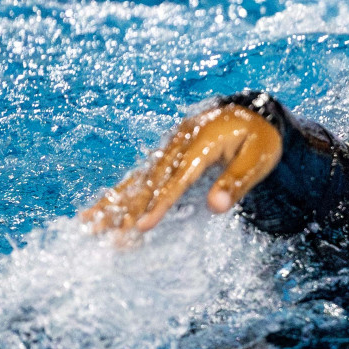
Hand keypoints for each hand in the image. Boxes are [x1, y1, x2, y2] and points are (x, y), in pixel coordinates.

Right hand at [81, 102, 282, 234]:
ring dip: (115, 202)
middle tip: (111, 237)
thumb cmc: (261, 137)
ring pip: (138, 176)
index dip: (159, 203)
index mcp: (202, 141)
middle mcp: (180, 141)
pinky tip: (101, 208)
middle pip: (151, 179)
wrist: (255, 111)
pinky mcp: (167, 152)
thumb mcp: (259, 158)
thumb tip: (216, 208)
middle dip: (129, 210)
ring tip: (88, 224)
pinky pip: (141, 174)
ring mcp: (170, 145)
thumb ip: (237, 181)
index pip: (178, 178)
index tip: (143, 226)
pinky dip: (121, 192)